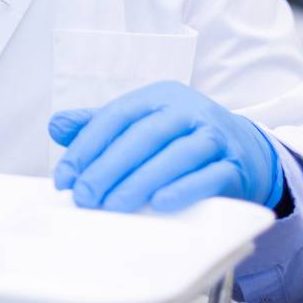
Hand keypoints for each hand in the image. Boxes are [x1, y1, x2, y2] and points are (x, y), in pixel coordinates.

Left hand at [48, 80, 282, 212]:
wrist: (246, 150)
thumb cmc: (181, 138)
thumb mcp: (140, 124)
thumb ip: (99, 125)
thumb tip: (57, 125)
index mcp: (158, 97)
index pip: (116, 116)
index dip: (88, 146)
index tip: (65, 177)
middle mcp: (187, 111)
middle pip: (143, 135)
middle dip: (109, 167)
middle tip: (85, 196)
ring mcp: (213, 136)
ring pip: (175, 154)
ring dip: (141, 181)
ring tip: (113, 205)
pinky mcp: (234, 164)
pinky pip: (209, 176)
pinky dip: (184, 189)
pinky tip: (160, 203)